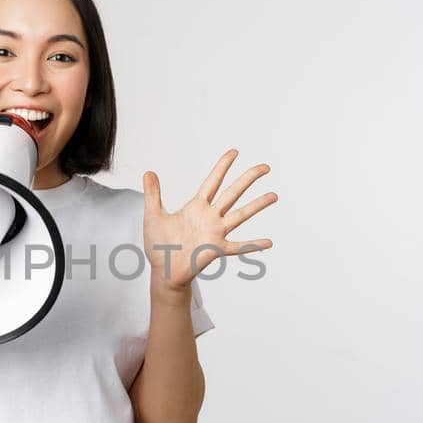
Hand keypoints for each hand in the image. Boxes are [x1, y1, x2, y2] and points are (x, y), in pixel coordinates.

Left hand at [143, 148, 277, 292]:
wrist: (163, 270)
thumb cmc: (159, 244)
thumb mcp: (153, 215)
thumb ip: (152, 194)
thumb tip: (148, 172)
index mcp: (196, 207)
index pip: (212, 181)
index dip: (222, 166)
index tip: (234, 152)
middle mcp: (210, 217)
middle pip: (232, 193)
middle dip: (248, 179)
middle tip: (265, 167)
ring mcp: (215, 232)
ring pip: (240, 215)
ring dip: (257, 206)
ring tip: (274, 195)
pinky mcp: (216, 249)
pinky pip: (238, 246)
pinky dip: (253, 245)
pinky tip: (269, 242)